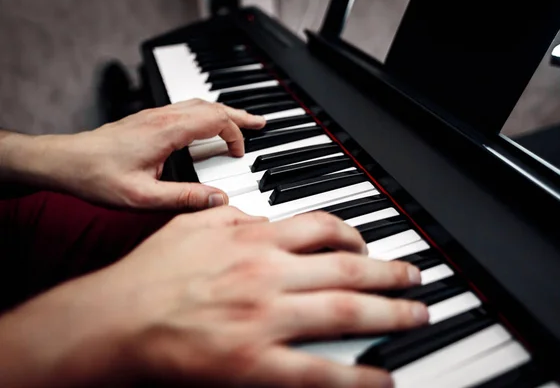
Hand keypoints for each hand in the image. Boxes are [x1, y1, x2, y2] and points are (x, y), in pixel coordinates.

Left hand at [0, 99, 265, 209]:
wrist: (64, 162)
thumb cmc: (98, 177)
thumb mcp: (143, 198)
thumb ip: (184, 199)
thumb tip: (218, 200)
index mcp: (167, 131)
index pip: (214, 120)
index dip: (234, 134)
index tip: (239, 154)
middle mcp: (162, 117)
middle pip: (211, 106)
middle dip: (239, 115)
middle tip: (260, 123)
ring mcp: (153, 115)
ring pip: (197, 104)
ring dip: (222, 112)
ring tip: (240, 122)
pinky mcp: (146, 120)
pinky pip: (185, 109)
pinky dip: (205, 114)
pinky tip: (206, 126)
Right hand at [0, 208, 427, 387]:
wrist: (115, 318)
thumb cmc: (150, 273)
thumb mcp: (193, 224)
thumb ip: (235, 216)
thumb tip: (265, 217)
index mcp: (253, 239)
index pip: (321, 228)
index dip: (355, 236)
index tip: (369, 246)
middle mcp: (267, 274)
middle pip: (347, 268)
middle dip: (390, 272)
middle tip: (416, 276)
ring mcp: (265, 318)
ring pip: (344, 311)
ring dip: (390, 312)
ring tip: (416, 314)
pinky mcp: (254, 363)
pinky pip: (318, 371)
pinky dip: (356, 376)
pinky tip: (382, 379)